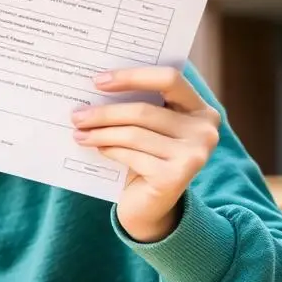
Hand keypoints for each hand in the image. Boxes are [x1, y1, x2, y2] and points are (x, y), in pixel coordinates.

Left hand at [71, 66, 220, 242]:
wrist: (151, 206)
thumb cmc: (147, 156)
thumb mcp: (148, 127)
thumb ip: (137, 104)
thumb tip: (97, 84)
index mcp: (201, 109)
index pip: (169, 78)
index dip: (132, 76)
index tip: (98, 80)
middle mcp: (205, 130)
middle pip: (145, 110)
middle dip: (105, 112)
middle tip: (77, 115)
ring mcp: (194, 155)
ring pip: (134, 133)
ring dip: (101, 132)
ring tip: (79, 132)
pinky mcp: (176, 177)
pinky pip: (132, 155)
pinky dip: (110, 150)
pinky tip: (97, 148)